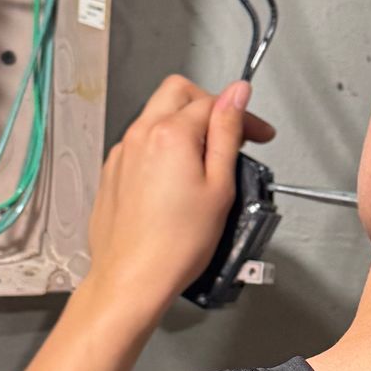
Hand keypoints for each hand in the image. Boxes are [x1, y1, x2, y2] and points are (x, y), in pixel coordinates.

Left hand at [82, 73, 275, 329]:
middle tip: (229, 133)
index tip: (258, 133)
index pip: (213, 102)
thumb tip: (237, 95)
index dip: (243, 115)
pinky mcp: (112, 172)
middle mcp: (140, 135)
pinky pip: (140, 142)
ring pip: (155, 115)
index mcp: (170, 134)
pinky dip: (161, 147)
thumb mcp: (219, 186)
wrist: (132, 278)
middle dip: (208, 104)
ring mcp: (122, 153)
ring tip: (204, 162)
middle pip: (177, 92)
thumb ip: (228, 132)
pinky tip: (175, 179)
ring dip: (183, 125)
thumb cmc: (175, 245)